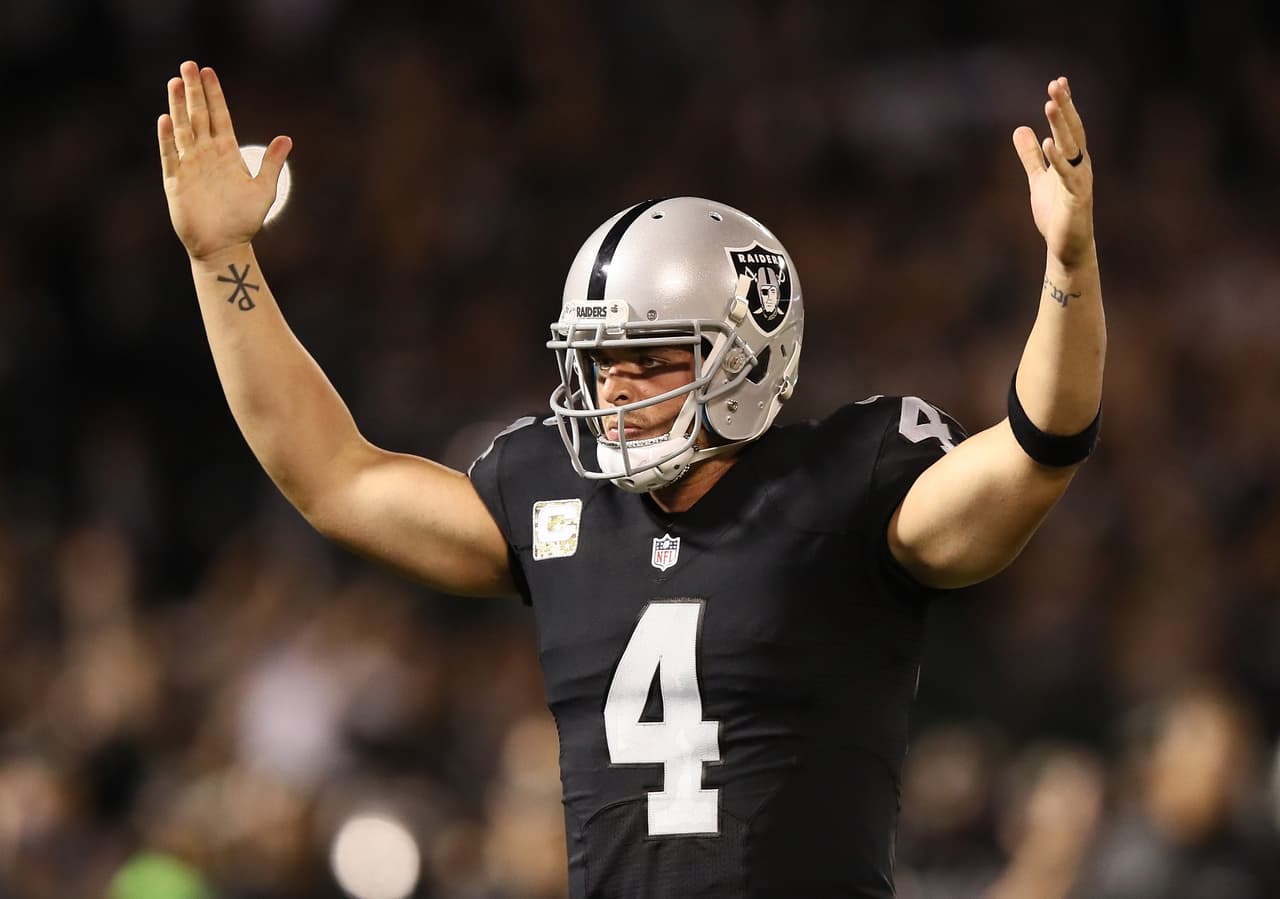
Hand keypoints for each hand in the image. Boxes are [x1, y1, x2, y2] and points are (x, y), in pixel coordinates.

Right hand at [158, 60, 291, 261]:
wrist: (225, 247)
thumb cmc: (244, 222)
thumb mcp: (264, 190)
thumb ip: (271, 163)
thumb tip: (286, 138)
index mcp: (228, 154)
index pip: (220, 117)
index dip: (214, 95)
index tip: (209, 72)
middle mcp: (207, 155)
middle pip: (198, 116)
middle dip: (194, 91)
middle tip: (188, 65)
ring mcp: (190, 166)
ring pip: (182, 130)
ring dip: (179, 107)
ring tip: (175, 82)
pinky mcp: (176, 182)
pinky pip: (171, 156)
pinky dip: (167, 139)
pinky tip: (165, 119)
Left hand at [1012, 77, 1093, 268]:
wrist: (1067, 247)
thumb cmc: (1056, 213)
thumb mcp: (1038, 179)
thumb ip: (1031, 156)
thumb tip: (1021, 129)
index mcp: (1072, 159)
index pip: (1068, 127)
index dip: (1064, 105)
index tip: (1057, 82)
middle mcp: (1080, 165)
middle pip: (1072, 130)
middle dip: (1065, 107)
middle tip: (1056, 84)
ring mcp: (1079, 181)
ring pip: (1072, 147)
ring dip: (1061, 126)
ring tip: (1051, 104)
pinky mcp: (1076, 199)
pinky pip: (1068, 175)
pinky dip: (1059, 159)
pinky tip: (1049, 143)